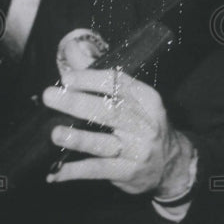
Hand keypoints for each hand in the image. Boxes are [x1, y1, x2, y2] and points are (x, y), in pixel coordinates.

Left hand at [41, 68, 195, 198]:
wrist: (173, 166)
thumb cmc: (143, 125)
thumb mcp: (133, 100)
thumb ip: (100, 77)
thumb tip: (72, 50)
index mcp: (146, 100)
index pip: (118, 85)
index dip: (90, 80)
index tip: (66, 78)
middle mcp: (144, 125)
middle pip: (109, 112)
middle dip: (77, 103)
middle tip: (50, 96)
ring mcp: (137, 151)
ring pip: (104, 143)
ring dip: (78, 139)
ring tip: (56, 134)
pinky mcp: (127, 173)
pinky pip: (97, 170)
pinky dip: (73, 171)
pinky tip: (53, 172)